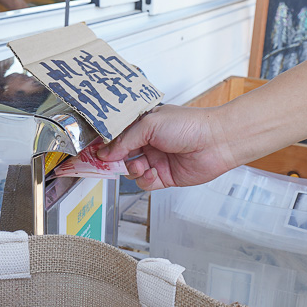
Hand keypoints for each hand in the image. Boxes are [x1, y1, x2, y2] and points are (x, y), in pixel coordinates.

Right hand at [97, 105, 238, 189]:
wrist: (216, 141)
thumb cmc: (190, 125)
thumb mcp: (150, 125)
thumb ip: (125, 140)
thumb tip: (105, 153)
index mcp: (144, 124)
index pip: (116, 135)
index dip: (104, 144)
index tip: (90, 151)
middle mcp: (149, 141)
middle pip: (120, 155)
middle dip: (114, 160)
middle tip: (107, 164)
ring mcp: (157, 159)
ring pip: (131, 171)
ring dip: (133, 170)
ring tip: (143, 165)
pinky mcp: (165, 176)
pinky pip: (145, 183)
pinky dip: (146, 180)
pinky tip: (153, 173)